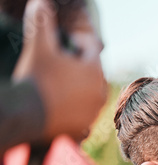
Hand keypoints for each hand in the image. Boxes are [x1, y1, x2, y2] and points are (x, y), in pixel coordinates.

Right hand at [12, 0, 106, 140]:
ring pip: (88, 92)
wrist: (25, 114)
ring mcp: (93, 113)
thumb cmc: (36, 78)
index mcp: (95, 71)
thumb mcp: (39, 47)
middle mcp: (100, 93)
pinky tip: (60, 103)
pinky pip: (83, 114)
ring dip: (76, 86)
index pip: (91, 47)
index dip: (75, 40)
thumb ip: (42, 23)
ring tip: (56, 83)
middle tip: (57, 64)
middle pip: (92, 71)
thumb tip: (42, 2)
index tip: (60, 44)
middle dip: (77, 64)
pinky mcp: (83, 128)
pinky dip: (74, 108)